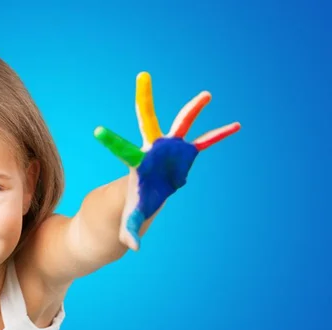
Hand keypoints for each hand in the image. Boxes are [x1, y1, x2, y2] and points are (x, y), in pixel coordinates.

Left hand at [95, 72, 240, 249]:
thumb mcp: (128, 224)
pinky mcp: (183, 157)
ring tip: (206, 95)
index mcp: (135, 166)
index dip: (112, 142)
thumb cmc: (127, 213)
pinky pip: (203, 144)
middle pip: (147, 122)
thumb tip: (134, 248)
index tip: (97, 130)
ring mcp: (168, 152)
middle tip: (143, 76)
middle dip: (145, 101)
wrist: (139, 205)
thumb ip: (131, 232)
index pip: (123, 151)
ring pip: (180, 126)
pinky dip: (217, 136)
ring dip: (193, 111)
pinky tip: (235, 126)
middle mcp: (150, 152)